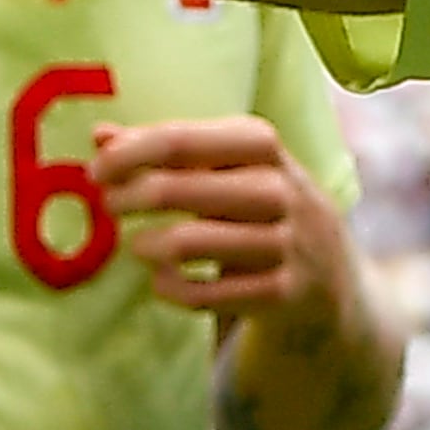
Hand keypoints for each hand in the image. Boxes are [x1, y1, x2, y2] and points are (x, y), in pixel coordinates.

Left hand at [98, 116, 349, 326]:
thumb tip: (100, 136)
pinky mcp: (282, 294)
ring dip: (146, 245)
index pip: (182, 140)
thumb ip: (170, 151)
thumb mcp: (230, 171)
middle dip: (127, 197)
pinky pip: (204, 294)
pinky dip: (170, 288)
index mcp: (263, 146)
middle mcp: (281, 190)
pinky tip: (161, 281)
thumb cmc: (262, 213)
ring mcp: (286, 244)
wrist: (332, 284)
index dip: (129, 154)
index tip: (96, 169)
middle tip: (108, 205)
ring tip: (136, 246)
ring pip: (188, 243)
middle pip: (178, 189)